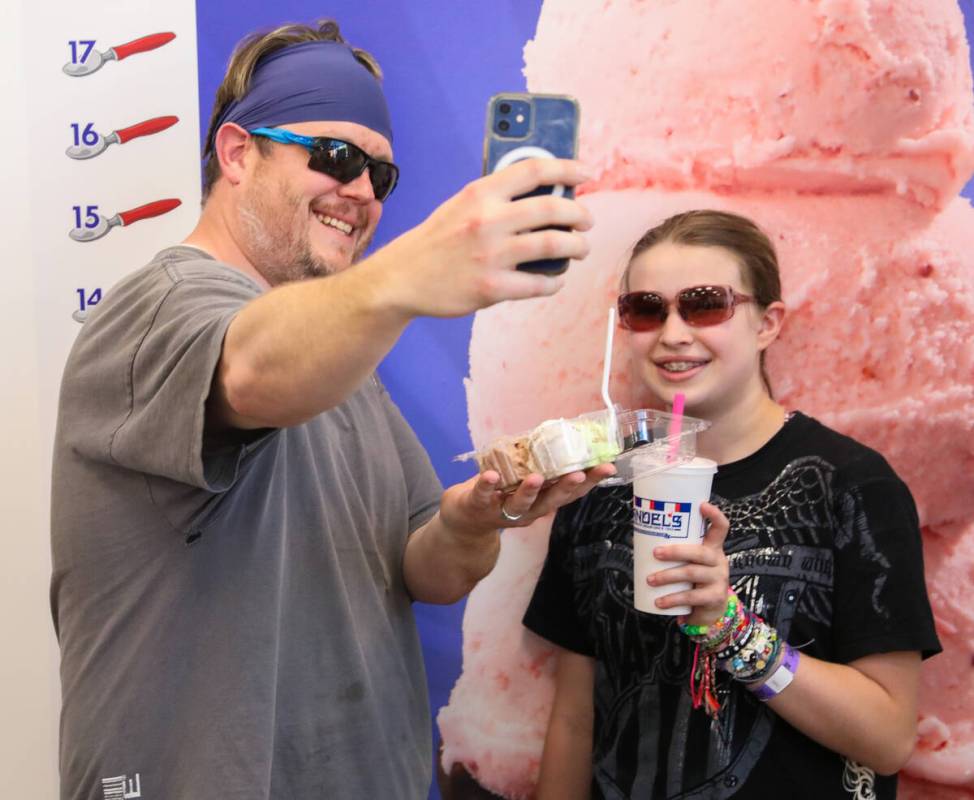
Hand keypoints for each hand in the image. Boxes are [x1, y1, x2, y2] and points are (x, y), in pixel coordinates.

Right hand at [375, 157, 592, 318]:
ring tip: (581, 248)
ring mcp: (491, 256)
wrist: (402, 278)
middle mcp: (487, 220)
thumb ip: (497, 198)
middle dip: (580, 215)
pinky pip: (539, 284)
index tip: (585, 173)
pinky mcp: (492, 288)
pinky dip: (555, 281)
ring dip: (578, 247)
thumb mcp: (461, 205)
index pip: (534, 169)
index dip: (567, 168)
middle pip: (553, 208)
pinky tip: (557, 278)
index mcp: (480, 193)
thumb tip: (546, 193)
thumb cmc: (438, 240)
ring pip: (554, 245)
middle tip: (586, 222)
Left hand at [438, 462, 616, 538]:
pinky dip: (488, 485)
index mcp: (542, 501)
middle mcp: (528, 510)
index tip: (608, 466)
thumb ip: (542, 466)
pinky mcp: (478, 505)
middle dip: (566, 487)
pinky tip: (492, 475)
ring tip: (537, 477)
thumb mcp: (525, 483)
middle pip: (551, 500)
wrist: (464, 523)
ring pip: (520, 503)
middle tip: (579, 474)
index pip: (571, 492)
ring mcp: (502, 510)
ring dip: (529, 491)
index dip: (590, 480)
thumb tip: (564, 435)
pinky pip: (483, 495)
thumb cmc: (500, 496)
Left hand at [648, 502, 730, 625]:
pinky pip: (692, 597)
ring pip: (692, 573)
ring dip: (668, 576)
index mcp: (713, 548)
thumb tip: (638, 539)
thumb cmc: (694, 580)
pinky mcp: (715, 597)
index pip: (721, 528)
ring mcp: (719, 579)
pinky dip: (673, 599)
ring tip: (650, 580)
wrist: (711, 610)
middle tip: (655, 553)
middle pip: (700, 552)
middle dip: (675, 551)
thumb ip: (675, 552)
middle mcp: (718, 561)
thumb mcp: (690, 563)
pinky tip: (660, 601)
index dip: (714, 515)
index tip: (702, 504)